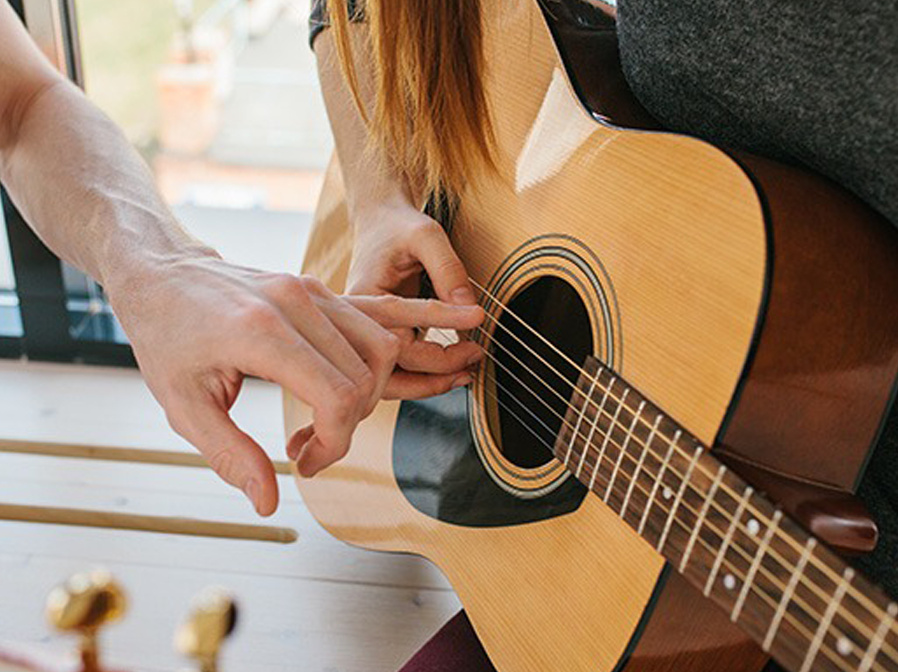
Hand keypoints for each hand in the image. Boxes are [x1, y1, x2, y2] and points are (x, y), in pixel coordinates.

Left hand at [106, 253, 482, 513]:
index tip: (308, 464)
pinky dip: (382, 355)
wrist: (162, 272)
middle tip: (313, 449)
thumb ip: (231, 455)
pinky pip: (373, 322)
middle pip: (368, 375)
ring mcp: (314, 290)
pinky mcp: (320, 289)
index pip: (340, 395)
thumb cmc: (165, 336)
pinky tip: (376, 369)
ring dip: (370, 391)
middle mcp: (298, 303)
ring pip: (382, 347)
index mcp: (263, 332)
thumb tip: (271, 501)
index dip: (336, 442)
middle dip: (350, 424)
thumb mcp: (183, 406)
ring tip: (332, 417)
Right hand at [348, 200, 483, 397]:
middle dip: (434, 376)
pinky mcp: (381, 334)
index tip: (475, 332)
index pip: (396, 344)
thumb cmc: (398, 224)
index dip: (438, 351)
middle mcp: (357, 323)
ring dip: (427, 383)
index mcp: (361, 299)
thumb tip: (470, 310)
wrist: (380, 218)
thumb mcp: (426, 236)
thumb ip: (448, 270)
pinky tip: (453, 368)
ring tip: (465, 375)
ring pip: (389, 377)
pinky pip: (397, 365)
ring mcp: (367, 332)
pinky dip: (424, 372)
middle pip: (388, 371)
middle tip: (472, 363)